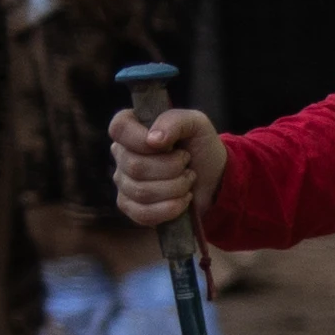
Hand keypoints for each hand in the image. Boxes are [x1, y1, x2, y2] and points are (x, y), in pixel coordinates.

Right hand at [107, 102, 222, 229]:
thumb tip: (154, 139)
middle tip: (187, 165)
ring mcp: (123, 182)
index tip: (169, 145)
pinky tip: (184, 200)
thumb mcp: (196, 124)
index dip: (142, 139)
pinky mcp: (131, 207)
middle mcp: (122, 155)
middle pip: (135, 166)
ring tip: (188, 180)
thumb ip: (175, 121)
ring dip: (176, 188)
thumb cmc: (201, 147)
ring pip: (141, 191)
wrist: (215, 178)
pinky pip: (142, 213)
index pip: (119, 129)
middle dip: (172, 168)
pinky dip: (170, 208)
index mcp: (131, 129)